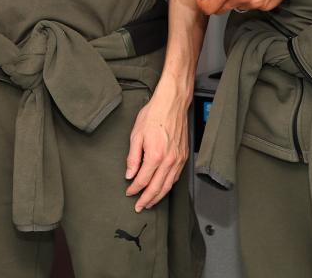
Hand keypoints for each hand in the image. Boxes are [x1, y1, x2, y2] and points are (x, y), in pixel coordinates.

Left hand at [125, 83, 188, 211]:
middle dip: (146, 200)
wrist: (172, 104)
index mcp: (155, 155)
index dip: (134, 189)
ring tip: (150, 203)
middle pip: (157, 188)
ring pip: (168, 186)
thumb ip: (133, 157)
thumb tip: (130, 174)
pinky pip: (175, 178)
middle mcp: (169, 161)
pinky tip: (162, 189)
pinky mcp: (183, 157)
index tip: (129, 193)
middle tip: (139, 207)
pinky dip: (168, 187)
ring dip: (158, 197)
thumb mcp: (136, 134)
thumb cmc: (154, 115)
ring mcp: (178, 160)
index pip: (142, 180)